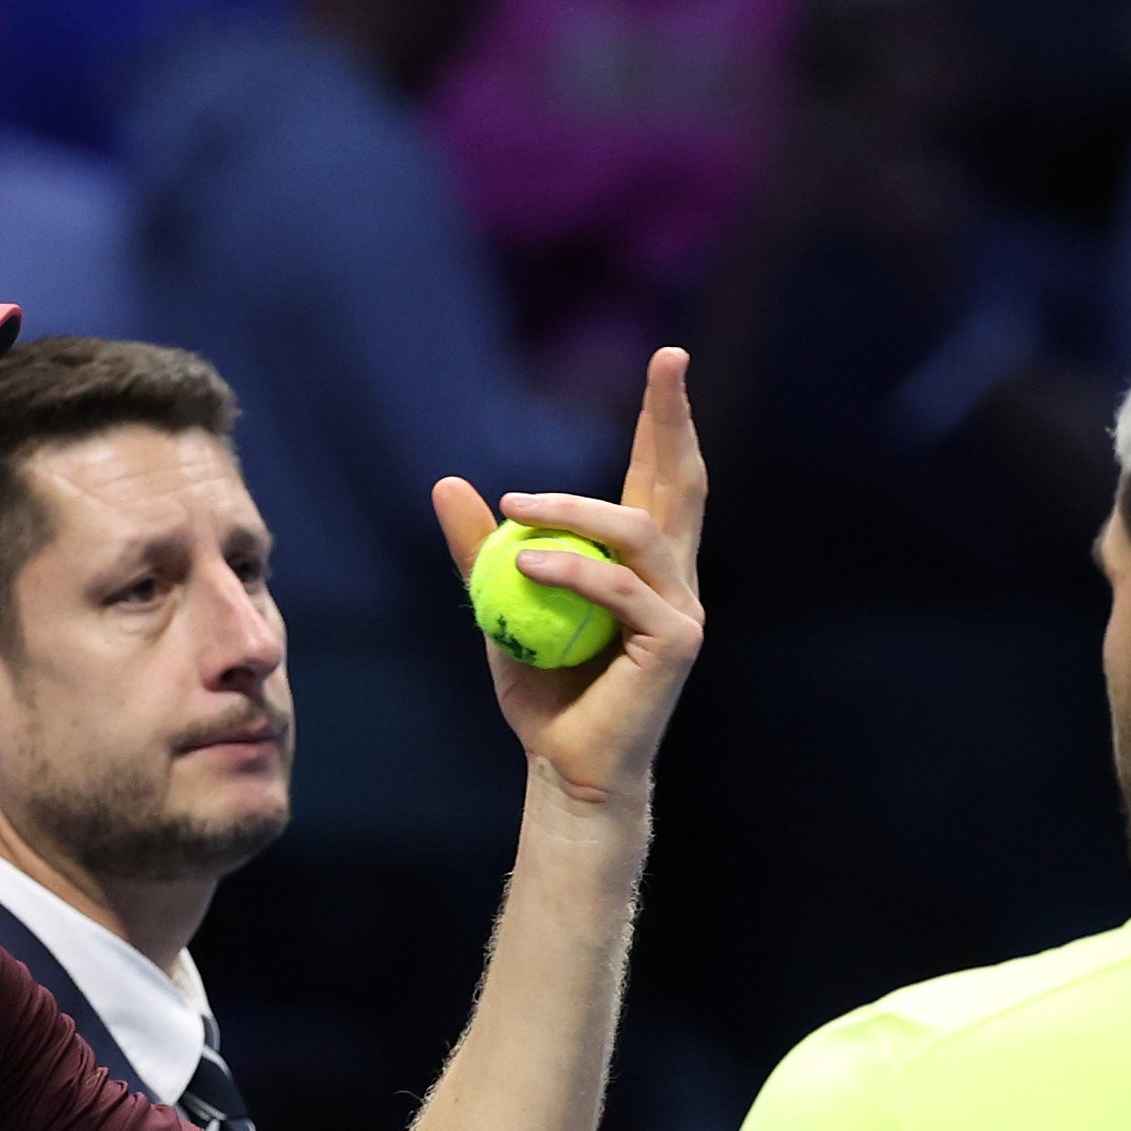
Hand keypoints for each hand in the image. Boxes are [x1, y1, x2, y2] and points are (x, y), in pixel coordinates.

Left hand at [433, 347, 707, 809]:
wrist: (565, 769)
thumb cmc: (541, 694)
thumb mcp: (499, 605)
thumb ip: (481, 550)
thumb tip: (448, 482)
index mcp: (644, 566)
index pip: (656, 479)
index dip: (664, 422)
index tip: (668, 363)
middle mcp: (675, 580)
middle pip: (682, 483)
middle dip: (675, 419)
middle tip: (670, 361)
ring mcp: (682, 610)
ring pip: (636, 532)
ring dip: (574, 509)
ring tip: (514, 508)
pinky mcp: (675, 642)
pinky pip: (618, 589)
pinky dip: (570, 570)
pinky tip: (525, 563)